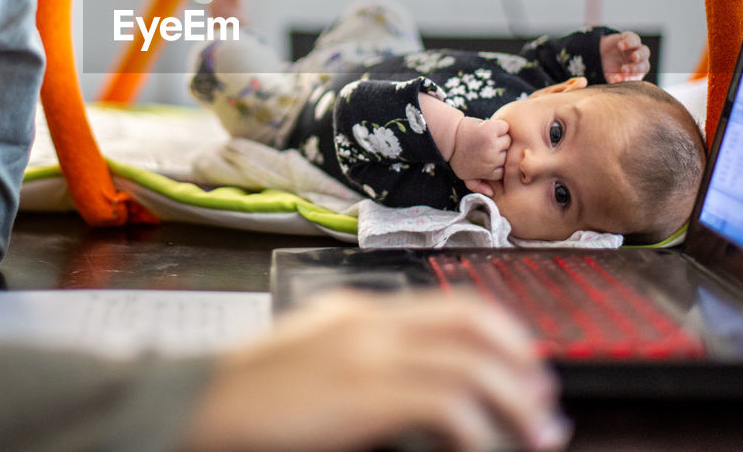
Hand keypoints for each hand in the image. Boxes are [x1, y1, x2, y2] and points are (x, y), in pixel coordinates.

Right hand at [181, 290, 569, 451]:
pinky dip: (478, 428)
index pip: (450, 305)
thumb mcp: (311, 354)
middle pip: (472, 324)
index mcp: (359, 311)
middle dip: (520, 359)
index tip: (525, 364)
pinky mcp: (363, 393)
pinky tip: (482, 447)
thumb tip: (409, 377)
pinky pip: (446, 402)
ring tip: (537, 431)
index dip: (501, 333)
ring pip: (472, 363)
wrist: (200, 404)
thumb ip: (357, 350)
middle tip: (543, 398)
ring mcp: (367, 354)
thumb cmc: (251, 392)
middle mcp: (370, 323)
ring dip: (516, 400)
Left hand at [449, 116, 509, 193]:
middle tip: (487, 145)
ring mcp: (491, 144)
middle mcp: (491, 159)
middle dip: (500, 150)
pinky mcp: (490, 129)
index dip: (500, 161)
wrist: (448, 137)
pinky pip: (504, 127)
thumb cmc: (458, 157)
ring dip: (501, 137)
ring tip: (488, 137)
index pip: (505, 169)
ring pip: (508, 140)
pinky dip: (500, 126)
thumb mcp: (464, 175)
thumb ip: (478, 186)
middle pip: (508, 154)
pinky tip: (489, 127)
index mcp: (487, 171)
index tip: (491, 155)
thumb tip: (492, 193)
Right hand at [600, 31, 649, 82]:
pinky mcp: (631, 37)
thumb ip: (615, 79)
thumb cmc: (611, 66)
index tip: (621, 79)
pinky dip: (629, 43)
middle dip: (636, 68)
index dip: (631, 78)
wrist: (603, 51)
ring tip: (633, 57)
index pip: (638, 77)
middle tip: (624, 70)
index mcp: (637, 72)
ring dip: (640, 55)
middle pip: (644, 65)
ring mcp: (637, 49)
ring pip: (644, 51)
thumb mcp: (611, 75)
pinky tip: (620, 46)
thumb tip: (616, 82)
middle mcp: (640, 61)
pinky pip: (634, 39)